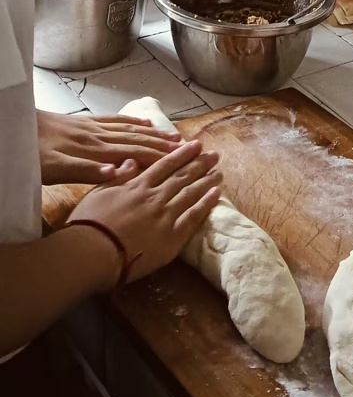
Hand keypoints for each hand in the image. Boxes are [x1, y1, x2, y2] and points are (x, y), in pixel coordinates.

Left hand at [37, 110, 181, 184]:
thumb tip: (121, 172)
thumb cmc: (31, 155)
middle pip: (137, 140)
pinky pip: (114, 120)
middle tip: (190, 149)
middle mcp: (97, 136)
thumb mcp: (53, 170)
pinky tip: (143, 122)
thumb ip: (87, 171)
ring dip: (153, 133)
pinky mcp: (83, 122)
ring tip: (175, 137)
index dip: (160, 157)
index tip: (184, 159)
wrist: (14, 127)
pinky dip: (132, 121)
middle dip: (164, 145)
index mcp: (94, 151)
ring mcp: (91, 127)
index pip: (135, 154)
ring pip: (129, 129)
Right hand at [67, 140, 221, 285]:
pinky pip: (194, 217)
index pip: (164, 165)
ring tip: (219, 172)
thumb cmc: (89, 223)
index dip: (181, 154)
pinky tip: (216, 195)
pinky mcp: (172, 238)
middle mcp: (155, 197)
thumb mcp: (99, 193)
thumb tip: (131, 161)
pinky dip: (206, 204)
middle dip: (199, 164)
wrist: (94, 252)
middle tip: (214, 154)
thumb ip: (118, 177)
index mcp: (137, 186)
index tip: (195, 144)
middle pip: (182, 177)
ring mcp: (166, 216)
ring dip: (207, 181)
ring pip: (191, 194)